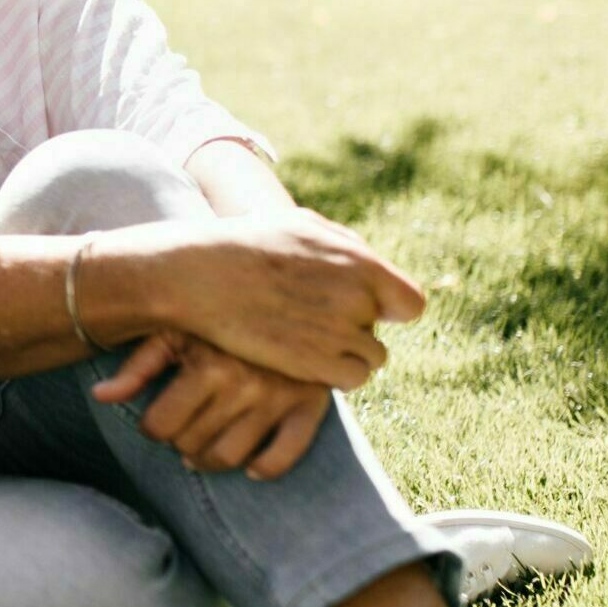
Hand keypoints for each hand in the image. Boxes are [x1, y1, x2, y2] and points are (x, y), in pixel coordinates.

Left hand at [93, 331, 332, 480]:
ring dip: (209, 459)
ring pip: (230, 457)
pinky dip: (264, 467)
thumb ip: (137, 365)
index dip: (151, 427)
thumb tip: (99, 397)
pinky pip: (284, 456)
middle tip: (181, 426)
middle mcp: (245, 385)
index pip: (162, 425)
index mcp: (209, 365)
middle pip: (192, 443)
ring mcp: (280, 398)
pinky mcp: (310, 406)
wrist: (288, 293)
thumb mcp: (174, 329)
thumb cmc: (217, 313)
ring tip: (202, 445)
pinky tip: (249, 464)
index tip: (155, 420)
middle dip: (179, 440)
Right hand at [106, 208, 423, 390]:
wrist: (198, 276)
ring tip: (304, 339)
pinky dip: (331, 374)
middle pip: (380, 330)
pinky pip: (350, 380)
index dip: (388, 308)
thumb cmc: (245, 245)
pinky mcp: (316, 365)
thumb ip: (347, 248)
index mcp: (361, 262)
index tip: (361, 309)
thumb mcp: (302, 226)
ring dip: (344, 354)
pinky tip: (301, 359)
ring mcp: (338, 333)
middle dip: (354, 328)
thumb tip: (374, 268)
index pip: (409, 303)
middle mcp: (357, 298)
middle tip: (313, 319)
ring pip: (370, 359)